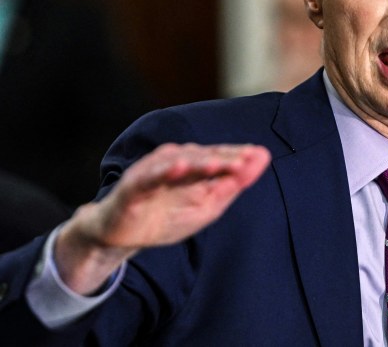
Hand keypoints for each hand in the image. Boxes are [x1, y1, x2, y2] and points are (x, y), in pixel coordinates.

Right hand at [55, 143, 270, 293]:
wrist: (122, 236)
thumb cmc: (165, 218)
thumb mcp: (206, 208)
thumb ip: (231, 187)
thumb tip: (259, 164)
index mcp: (194, 165)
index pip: (220, 156)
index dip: (239, 155)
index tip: (262, 155)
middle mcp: (175, 161)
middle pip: (204, 157)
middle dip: (225, 158)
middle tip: (247, 159)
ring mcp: (153, 171)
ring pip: (179, 162)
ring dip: (200, 162)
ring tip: (219, 163)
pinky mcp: (134, 185)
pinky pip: (150, 176)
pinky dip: (165, 171)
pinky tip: (180, 167)